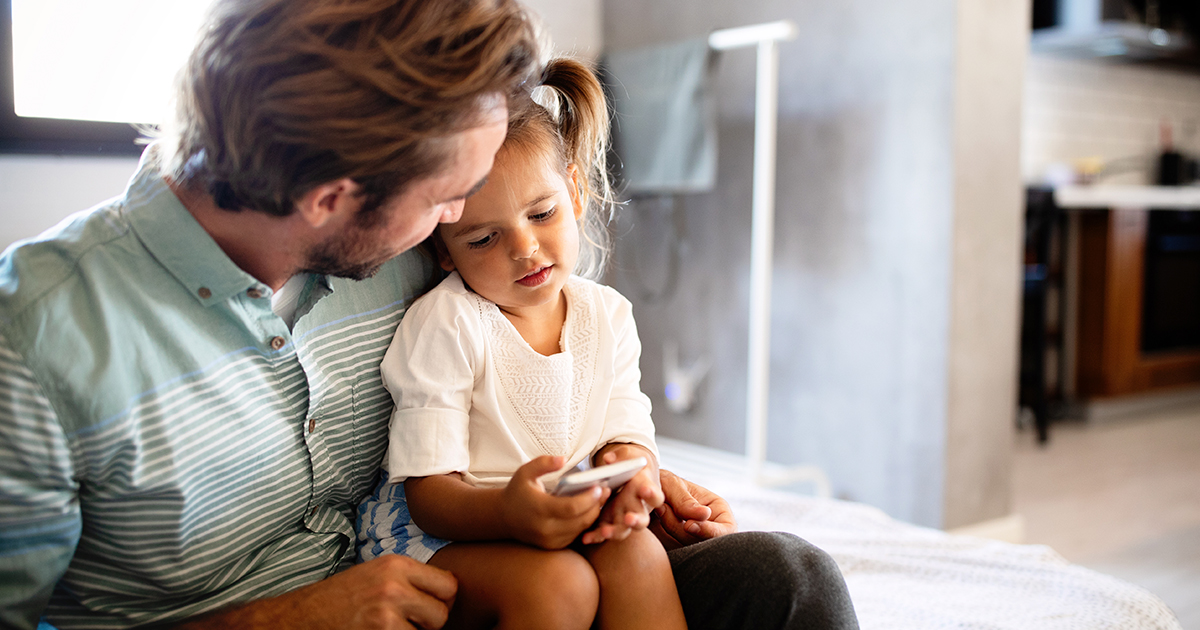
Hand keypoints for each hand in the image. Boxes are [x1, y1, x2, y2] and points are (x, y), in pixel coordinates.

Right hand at [174, 554, 456, 628]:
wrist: (296, 619)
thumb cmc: (338, 600)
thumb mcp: (375, 576)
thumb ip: (409, 581)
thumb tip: (449, 596)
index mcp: (395, 564)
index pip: (449, 585)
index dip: (441, 601)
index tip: (426, 609)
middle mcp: (394, 585)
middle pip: (442, 613)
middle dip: (428, 624)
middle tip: (404, 624)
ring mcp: (386, 613)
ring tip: (384, 628)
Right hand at [500, 455, 610, 549]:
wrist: (503, 518)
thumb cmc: (517, 491)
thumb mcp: (525, 472)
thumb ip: (543, 463)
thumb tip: (563, 459)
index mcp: (539, 509)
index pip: (571, 508)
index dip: (588, 498)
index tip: (599, 486)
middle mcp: (545, 529)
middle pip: (580, 520)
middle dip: (596, 505)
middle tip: (605, 490)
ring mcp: (549, 540)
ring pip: (580, 529)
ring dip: (593, 514)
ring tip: (600, 498)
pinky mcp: (553, 546)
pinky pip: (575, 535)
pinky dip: (584, 523)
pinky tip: (590, 509)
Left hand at [580, 444, 662, 544]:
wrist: (627, 475)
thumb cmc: (630, 465)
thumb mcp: (627, 455)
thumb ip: (620, 457)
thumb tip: (609, 459)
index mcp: (646, 490)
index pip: (655, 496)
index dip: (652, 494)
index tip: (646, 490)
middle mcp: (638, 508)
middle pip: (642, 520)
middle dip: (636, 520)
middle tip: (628, 518)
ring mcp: (623, 517)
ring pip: (623, 530)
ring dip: (614, 532)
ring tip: (605, 531)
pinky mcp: (609, 522)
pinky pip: (603, 532)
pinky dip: (595, 536)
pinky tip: (585, 538)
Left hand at [649, 469, 737, 550]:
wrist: (641, 493)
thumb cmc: (661, 483)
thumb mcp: (673, 484)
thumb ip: (685, 500)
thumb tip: (705, 515)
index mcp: (718, 512)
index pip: (726, 531)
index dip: (709, 531)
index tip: (687, 524)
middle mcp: (709, 529)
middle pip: (705, 544)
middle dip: (681, 530)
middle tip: (663, 510)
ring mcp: (693, 542)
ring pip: (686, 549)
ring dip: (668, 531)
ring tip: (658, 508)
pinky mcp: (676, 550)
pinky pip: (671, 552)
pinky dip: (660, 539)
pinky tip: (654, 519)